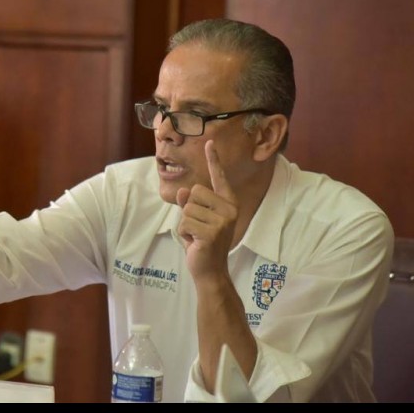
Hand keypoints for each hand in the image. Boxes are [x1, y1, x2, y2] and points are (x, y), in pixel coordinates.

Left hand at [176, 140, 237, 278]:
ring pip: (187, 208)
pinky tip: (195, 243)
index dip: (213, 160)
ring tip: (197, 236)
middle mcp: (229, 209)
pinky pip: (185, 222)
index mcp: (228, 203)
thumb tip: (184, 191)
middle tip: (199, 228)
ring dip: (186, 224)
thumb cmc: (203, 242)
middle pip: (194, 192)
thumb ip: (190, 203)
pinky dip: (184, 233)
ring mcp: (223, 221)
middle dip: (189, 210)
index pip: (218, 177)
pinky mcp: (212, 232)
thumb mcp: (196, 218)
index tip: (209, 142)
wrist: (210, 270)